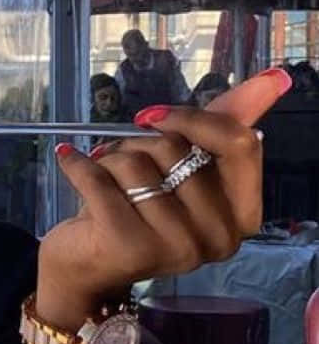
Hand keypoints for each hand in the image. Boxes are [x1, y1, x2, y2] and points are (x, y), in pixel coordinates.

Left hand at [30, 67, 290, 343]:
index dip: (192, 118)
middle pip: (177, 150)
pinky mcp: (130, 246)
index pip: (239, 144)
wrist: (82, 267)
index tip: (151, 115)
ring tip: (99, 175)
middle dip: (136, 143)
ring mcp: (177, 246)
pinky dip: (78, 163)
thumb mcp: (181, 168)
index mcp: (242, 217)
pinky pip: (100, 179)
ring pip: (137, 163)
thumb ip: (223, 126)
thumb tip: (274, 77)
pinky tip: (69, 160)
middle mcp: (218, 237)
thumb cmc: (136, 212)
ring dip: (108, 158)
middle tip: (117, 162)